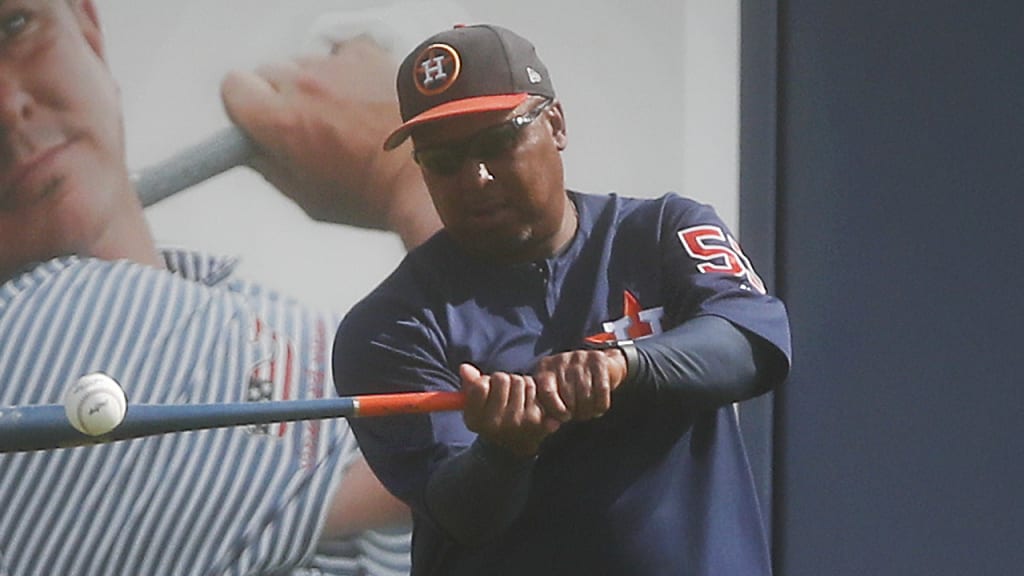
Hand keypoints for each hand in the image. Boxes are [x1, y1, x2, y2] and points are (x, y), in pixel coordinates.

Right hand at [220, 37, 440, 248]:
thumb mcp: (308, 199)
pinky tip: (368, 94)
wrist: (431, 172)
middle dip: (281, 95)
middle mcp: (302, 84)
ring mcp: (337, 65)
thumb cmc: (372, 196)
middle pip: (268, 72)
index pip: (233, 87)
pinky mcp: (368, 53)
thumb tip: (252, 149)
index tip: (261, 120)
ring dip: (318, 82)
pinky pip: (343, 51)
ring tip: (348, 113)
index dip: (247, 105)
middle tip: (310, 124)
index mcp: (280, 121)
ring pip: (307, 60)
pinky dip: (350, 68)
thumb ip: (270, 168)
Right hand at [459, 364, 561, 457]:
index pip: (480, 386)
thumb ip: (469, 386)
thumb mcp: (474, 407)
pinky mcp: (535, 418)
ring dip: (517, 383)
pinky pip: (532, 386)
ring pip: (518, 380)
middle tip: (502, 392)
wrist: (512, 447)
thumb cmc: (490, 419)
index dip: (484, 381)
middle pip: (501, 379)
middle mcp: (496, 423)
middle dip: (501, 380)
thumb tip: (465, 367)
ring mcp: (517, 421)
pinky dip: (529, 388)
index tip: (486, 388)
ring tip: (514, 396)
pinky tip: (526, 401)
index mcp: (476, 420)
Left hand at [534, 348, 628, 421]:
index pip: (547, 393)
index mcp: (545, 369)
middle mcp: (561, 360)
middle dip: (575, 412)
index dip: (556, 410)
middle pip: (568, 397)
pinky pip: (601, 390)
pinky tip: (599, 408)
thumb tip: (552, 425)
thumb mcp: (554, 392)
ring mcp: (579, 357)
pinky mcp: (598, 359)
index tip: (565, 418)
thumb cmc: (570, 385)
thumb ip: (550, 408)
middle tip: (578, 415)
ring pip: (586, 395)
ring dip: (588, 410)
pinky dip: (601, 404)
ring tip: (587, 412)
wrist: (598, 364)